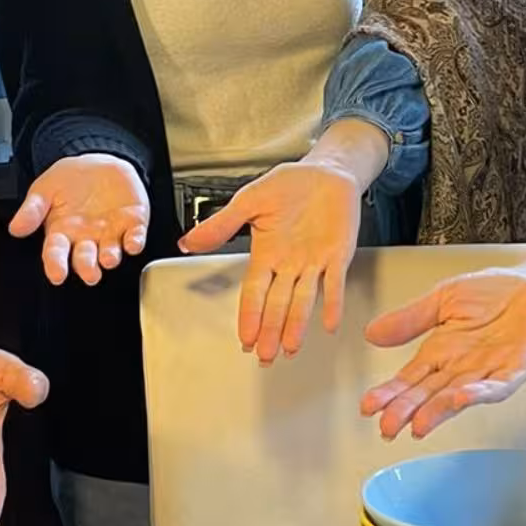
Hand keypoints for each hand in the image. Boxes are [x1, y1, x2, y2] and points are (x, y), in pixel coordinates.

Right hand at [6, 153, 148, 284]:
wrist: (99, 163)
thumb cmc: (70, 180)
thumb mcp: (45, 188)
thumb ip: (32, 209)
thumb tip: (16, 227)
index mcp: (63, 233)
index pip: (56, 253)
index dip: (56, 265)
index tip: (57, 274)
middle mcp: (87, 238)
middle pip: (86, 258)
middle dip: (87, 267)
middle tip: (90, 273)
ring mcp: (110, 232)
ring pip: (111, 251)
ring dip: (111, 257)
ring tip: (108, 258)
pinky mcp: (132, 223)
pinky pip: (135, 236)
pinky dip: (135, 241)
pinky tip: (133, 243)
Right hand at [178, 158, 361, 363]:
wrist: (326, 170)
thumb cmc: (290, 184)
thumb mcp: (249, 201)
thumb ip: (221, 225)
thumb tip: (188, 242)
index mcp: (266, 253)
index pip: (254, 291)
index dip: (250, 315)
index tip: (245, 338)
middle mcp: (289, 263)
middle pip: (277, 303)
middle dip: (270, 330)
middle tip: (265, 356)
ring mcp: (314, 261)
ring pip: (303, 299)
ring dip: (296, 325)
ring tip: (289, 347)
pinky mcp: (338, 254)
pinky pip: (334, 282)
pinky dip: (331, 303)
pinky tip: (329, 322)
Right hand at [359, 262, 525, 439]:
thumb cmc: (496, 292)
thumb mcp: (442, 299)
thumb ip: (410, 319)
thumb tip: (371, 333)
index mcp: (443, 351)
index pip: (411, 378)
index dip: (390, 393)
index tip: (369, 406)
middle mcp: (464, 366)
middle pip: (430, 393)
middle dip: (408, 411)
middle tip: (387, 426)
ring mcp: (491, 369)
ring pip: (460, 395)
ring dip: (440, 410)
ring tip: (419, 423)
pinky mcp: (520, 366)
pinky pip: (500, 384)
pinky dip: (482, 392)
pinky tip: (464, 396)